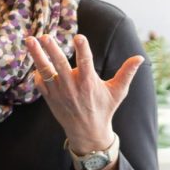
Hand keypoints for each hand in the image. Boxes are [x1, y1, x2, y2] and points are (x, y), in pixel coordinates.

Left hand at [26, 34, 143, 152]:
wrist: (87, 132)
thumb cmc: (104, 109)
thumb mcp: (118, 92)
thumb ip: (127, 73)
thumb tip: (140, 57)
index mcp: (89, 83)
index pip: (86, 63)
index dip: (82, 49)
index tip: (79, 37)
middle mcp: (72, 87)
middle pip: (60, 65)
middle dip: (52, 50)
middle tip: (46, 37)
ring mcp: (59, 92)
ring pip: (45, 71)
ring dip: (37, 55)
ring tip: (29, 40)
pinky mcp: (49, 97)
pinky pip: (40, 82)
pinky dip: (37, 72)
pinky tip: (35, 60)